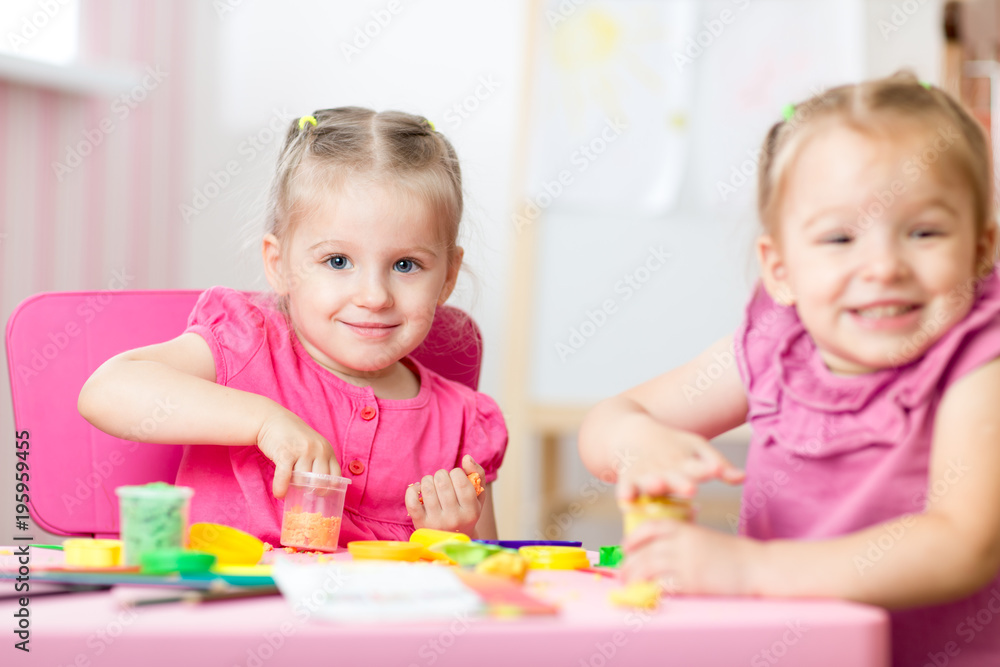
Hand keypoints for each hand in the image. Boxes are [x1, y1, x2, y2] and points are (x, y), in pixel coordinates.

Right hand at [256, 409, 340, 498]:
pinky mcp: (286, 453)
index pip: (335, 476)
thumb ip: (319, 463)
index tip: (320, 493)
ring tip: (289, 484)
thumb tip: (319, 490)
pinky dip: (281, 488)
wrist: (272, 420)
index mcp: (327, 450)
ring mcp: (302, 451)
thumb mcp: (313, 446)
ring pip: (302, 482)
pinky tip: (279, 493)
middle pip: (319, 482)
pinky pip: (285, 478)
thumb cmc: (293, 438)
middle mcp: (318, 450)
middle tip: (303, 490)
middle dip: (310, 490)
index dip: (328, 488)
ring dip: (293, 487)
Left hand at [405, 455, 484, 536]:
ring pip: (427, 488)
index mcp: (471, 511)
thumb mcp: (478, 496)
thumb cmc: (465, 512)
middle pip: (442, 482)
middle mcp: (454, 519)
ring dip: (427, 480)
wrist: (451, 539)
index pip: (461, 481)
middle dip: (441, 475)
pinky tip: (419, 490)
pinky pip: (411, 501)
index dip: (456, 472)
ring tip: (432, 484)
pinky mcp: (420, 524)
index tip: (455, 477)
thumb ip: (478, 474)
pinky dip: (413, 490)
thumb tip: (466, 458)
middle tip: (442, 480)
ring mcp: (436, 522)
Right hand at [615, 420, 744, 501]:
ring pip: (650, 481)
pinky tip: (626, 499)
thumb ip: (720, 466)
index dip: (706, 468)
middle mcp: (666, 467)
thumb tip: (744, 478)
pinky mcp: (628, 477)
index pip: (698, 466)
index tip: (715, 470)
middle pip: (673, 476)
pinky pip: (626, 486)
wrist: (632, 432)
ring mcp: (646, 472)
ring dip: (653, 485)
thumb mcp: (697, 448)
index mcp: (686, 461)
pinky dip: (625, 492)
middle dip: (680, 482)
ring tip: (657, 487)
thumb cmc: (672, 444)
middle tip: (690, 488)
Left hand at [621, 519, 759, 595]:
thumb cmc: (730, 553)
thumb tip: (654, 551)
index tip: (625, 548)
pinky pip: (662, 585)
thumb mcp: (702, 536)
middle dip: (628, 565)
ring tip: (629, 586)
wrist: (757, 565)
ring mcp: (685, 562)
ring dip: (634, 579)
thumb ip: (680, 539)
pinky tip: (648, 594)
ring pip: (647, 569)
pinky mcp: (692, 582)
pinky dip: (650, 590)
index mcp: (684, 528)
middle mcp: (681, 542)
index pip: (648, 528)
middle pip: (643, 552)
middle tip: (623, 575)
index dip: (632, 538)